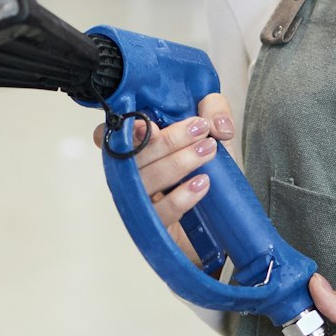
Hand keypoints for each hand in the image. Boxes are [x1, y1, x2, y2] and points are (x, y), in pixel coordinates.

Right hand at [90, 94, 236, 267]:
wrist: (224, 214)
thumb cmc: (210, 168)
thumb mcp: (215, 129)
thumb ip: (214, 109)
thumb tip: (215, 123)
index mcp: (139, 147)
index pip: (111, 136)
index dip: (124, 130)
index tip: (146, 124)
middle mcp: (133, 174)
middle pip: (133, 156)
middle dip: (168, 140)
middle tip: (200, 130)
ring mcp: (141, 201)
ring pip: (145, 180)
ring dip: (177, 163)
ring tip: (206, 151)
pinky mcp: (156, 226)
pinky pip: (160, 212)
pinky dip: (181, 197)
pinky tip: (201, 183)